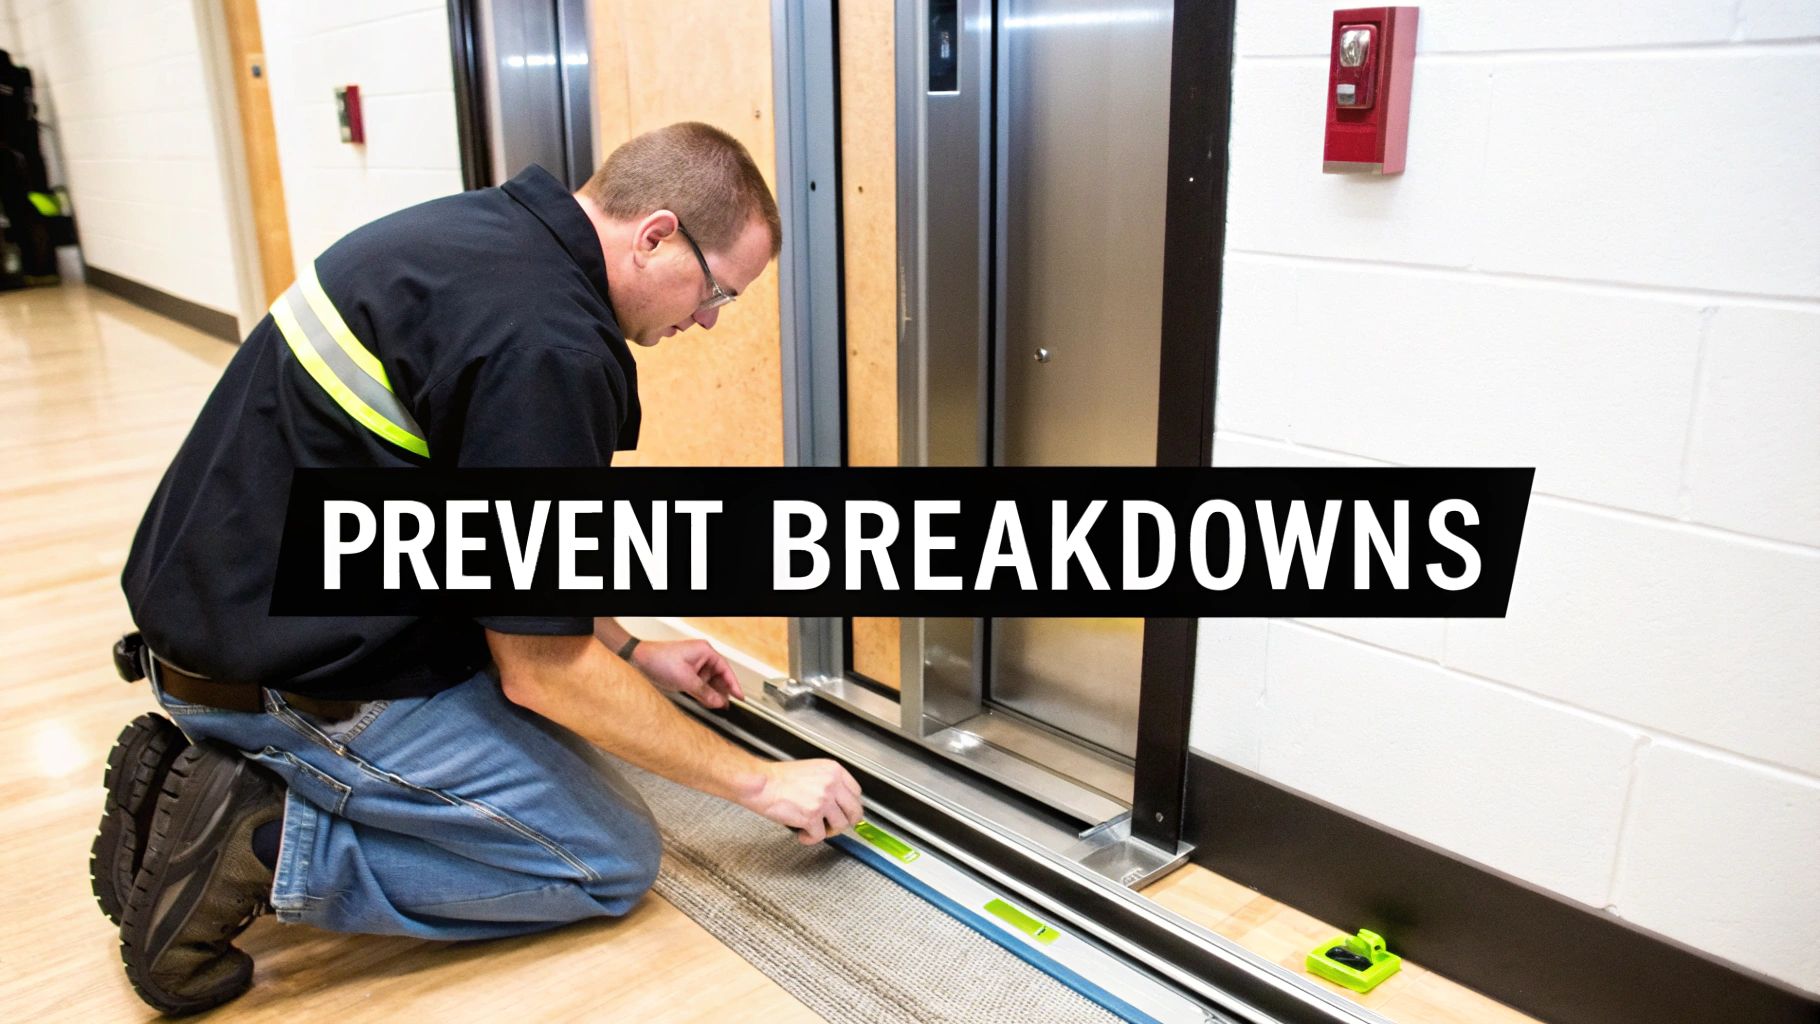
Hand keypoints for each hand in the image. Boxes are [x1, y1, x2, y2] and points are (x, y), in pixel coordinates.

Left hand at [629, 639, 744, 708]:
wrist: (637, 661)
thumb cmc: (658, 660)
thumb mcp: (685, 680)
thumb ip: (704, 693)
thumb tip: (718, 702)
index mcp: (705, 652)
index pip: (726, 669)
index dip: (734, 684)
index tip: (740, 697)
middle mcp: (701, 657)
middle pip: (719, 677)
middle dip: (722, 692)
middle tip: (726, 706)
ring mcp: (693, 666)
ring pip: (709, 683)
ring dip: (712, 695)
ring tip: (716, 707)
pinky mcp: (686, 674)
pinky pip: (699, 685)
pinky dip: (703, 694)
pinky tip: (706, 703)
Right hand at [743, 759, 863, 844]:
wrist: (761, 784)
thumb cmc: (778, 778)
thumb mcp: (812, 771)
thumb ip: (828, 783)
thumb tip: (839, 802)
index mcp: (833, 770)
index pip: (856, 792)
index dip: (850, 806)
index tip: (845, 811)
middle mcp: (832, 784)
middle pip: (855, 811)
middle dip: (846, 822)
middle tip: (835, 825)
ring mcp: (823, 800)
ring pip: (840, 825)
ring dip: (828, 831)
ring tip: (815, 828)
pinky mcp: (812, 816)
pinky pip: (820, 836)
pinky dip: (810, 838)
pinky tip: (802, 833)